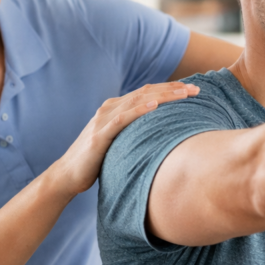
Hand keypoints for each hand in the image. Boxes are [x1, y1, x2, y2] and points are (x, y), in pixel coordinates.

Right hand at [51, 82, 199, 197]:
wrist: (67, 175)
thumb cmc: (95, 160)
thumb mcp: (119, 142)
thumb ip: (134, 133)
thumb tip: (161, 135)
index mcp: (116, 108)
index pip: (148, 93)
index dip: (171, 89)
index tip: (194, 90)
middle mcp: (110, 108)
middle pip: (147, 93)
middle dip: (173, 89)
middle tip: (197, 89)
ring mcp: (103, 120)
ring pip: (138, 102)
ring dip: (163, 96)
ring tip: (183, 94)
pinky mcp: (99, 135)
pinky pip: (122, 119)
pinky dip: (138, 111)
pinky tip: (154, 106)